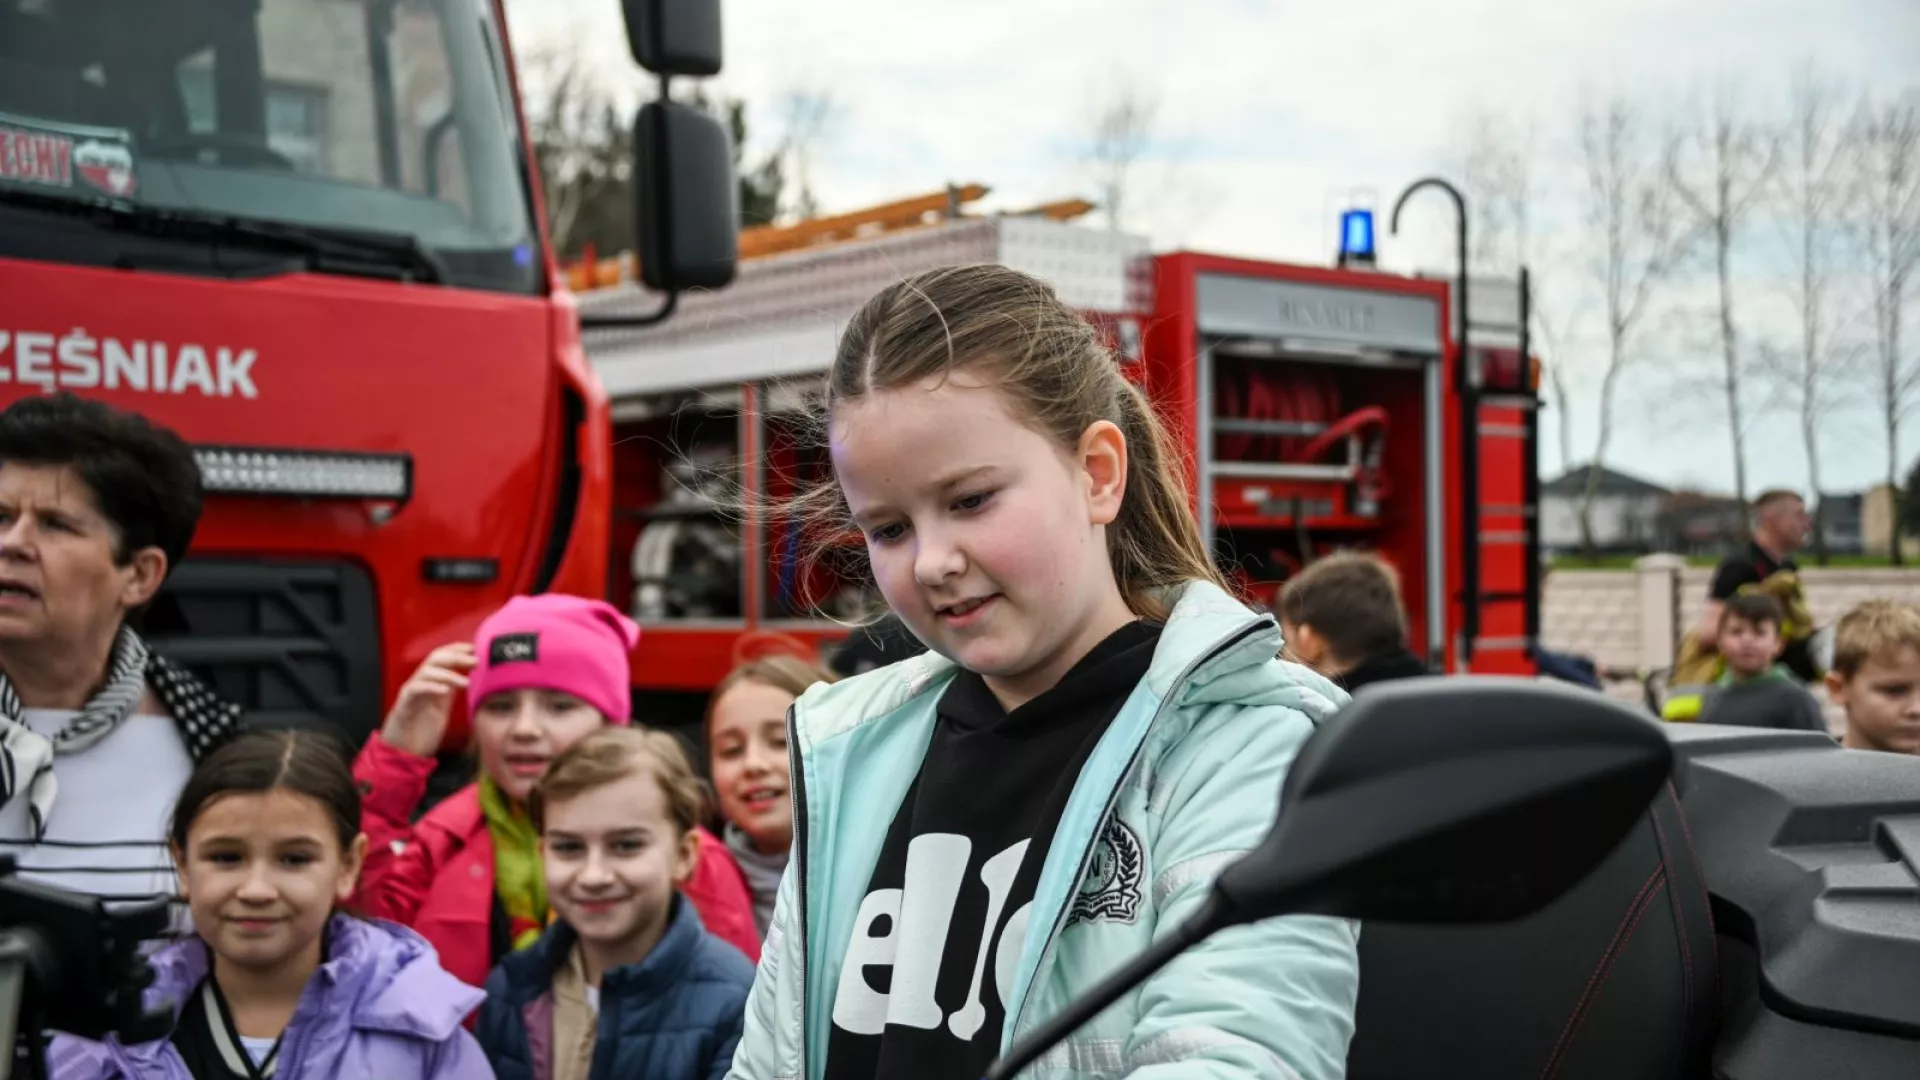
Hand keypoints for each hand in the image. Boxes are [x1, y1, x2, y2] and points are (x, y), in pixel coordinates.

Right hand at [379, 643, 476, 757]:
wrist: (403, 755)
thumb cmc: (422, 733)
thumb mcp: (442, 708)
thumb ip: (451, 692)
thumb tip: (468, 676)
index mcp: (430, 683)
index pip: (441, 657)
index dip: (456, 649)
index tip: (474, 648)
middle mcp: (419, 684)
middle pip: (435, 659)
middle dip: (456, 657)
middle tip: (475, 661)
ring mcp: (410, 693)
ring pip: (426, 672)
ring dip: (448, 674)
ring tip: (465, 683)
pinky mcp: (403, 706)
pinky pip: (415, 690)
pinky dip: (430, 687)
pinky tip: (445, 691)